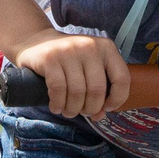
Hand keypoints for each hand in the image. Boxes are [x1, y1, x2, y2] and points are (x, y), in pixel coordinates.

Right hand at [10, 30, 128, 117]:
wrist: (35, 42)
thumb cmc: (68, 61)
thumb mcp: (88, 68)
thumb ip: (99, 89)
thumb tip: (100, 115)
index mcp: (106, 47)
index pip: (122, 79)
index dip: (116, 99)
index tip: (105, 108)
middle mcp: (89, 46)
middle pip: (97, 90)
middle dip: (90, 109)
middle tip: (81, 112)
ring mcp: (69, 50)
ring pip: (77, 92)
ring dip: (72, 109)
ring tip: (67, 111)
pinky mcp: (49, 58)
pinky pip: (58, 89)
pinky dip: (58, 104)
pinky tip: (56, 107)